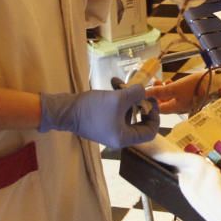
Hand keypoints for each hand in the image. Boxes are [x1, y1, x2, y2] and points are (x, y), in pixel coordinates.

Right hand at [39, 86, 159, 147]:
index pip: (150, 132)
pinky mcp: (103, 121)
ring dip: (127, 96)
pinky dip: (117, 98)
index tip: (152, 101)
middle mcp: (119, 137)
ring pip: (127, 113)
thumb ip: (136, 94)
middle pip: (140, 122)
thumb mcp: (118, 99)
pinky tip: (114, 82)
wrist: (65, 110)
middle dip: (140, 103)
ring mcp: (110, 129)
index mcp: (124, 138)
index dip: (155, 116)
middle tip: (142, 91)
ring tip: (122, 82)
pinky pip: (117, 110)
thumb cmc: (93, 109)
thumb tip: (144, 91)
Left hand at [146, 72, 207, 114]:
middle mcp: (179, 108)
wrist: (215, 84)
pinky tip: (171, 81)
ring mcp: (185, 102)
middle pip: (163, 103)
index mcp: (175, 108)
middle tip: (154, 84)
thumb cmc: (196, 87)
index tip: (145, 93)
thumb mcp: (175, 88)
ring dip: (163, 90)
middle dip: (156, 94)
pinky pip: (177, 94)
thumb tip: (145, 93)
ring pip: (170, 98)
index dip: (150, 101)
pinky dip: (172, 88)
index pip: (158, 109)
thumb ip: (160, 91)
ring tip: (161, 81)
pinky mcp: (190, 96)